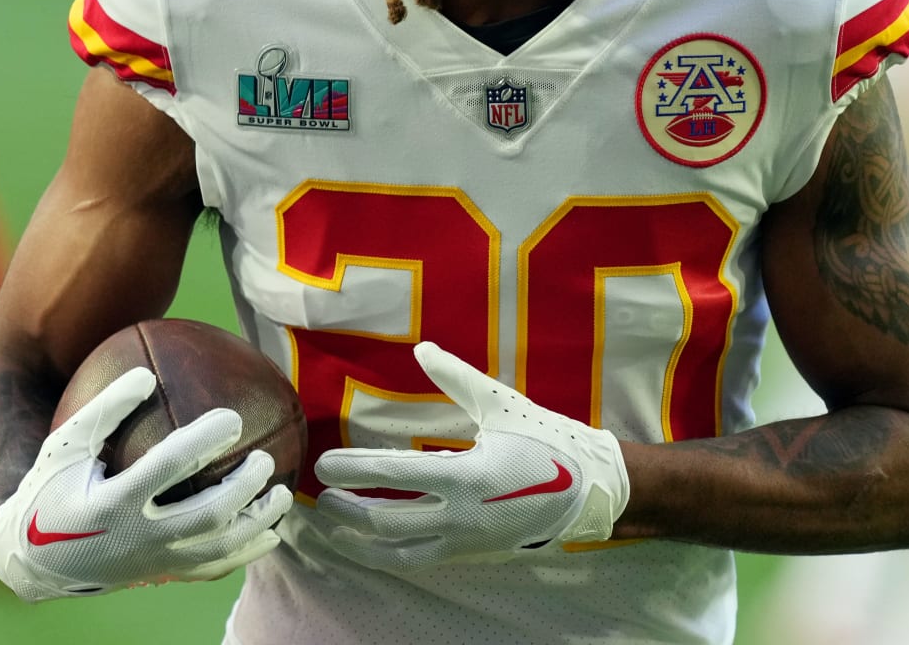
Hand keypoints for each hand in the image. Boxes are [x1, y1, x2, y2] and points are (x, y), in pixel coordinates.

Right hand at [0, 367, 292, 600]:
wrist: (35, 559)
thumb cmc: (54, 489)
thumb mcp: (64, 446)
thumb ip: (104, 410)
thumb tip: (145, 374)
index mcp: (111, 503)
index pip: (168, 468)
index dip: (204, 442)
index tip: (233, 418)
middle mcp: (136, 538)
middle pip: (205, 515)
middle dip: (243, 488)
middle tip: (265, 457)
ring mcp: (152, 563)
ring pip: (217, 549)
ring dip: (256, 522)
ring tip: (283, 493)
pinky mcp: (161, 576)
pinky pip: (212, 569)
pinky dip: (246, 552)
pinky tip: (272, 532)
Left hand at [313, 341, 628, 569]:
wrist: (589, 488)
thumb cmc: (545, 440)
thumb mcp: (500, 403)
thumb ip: (457, 377)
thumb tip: (421, 348)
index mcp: (467, 476)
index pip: (396, 475)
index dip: (355, 469)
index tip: (323, 463)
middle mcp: (461, 517)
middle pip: (386, 521)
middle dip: (346, 510)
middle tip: (319, 495)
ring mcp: (465, 541)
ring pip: (398, 551)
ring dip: (359, 541)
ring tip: (332, 527)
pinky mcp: (471, 553)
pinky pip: (419, 560)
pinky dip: (388, 554)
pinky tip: (372, 545)